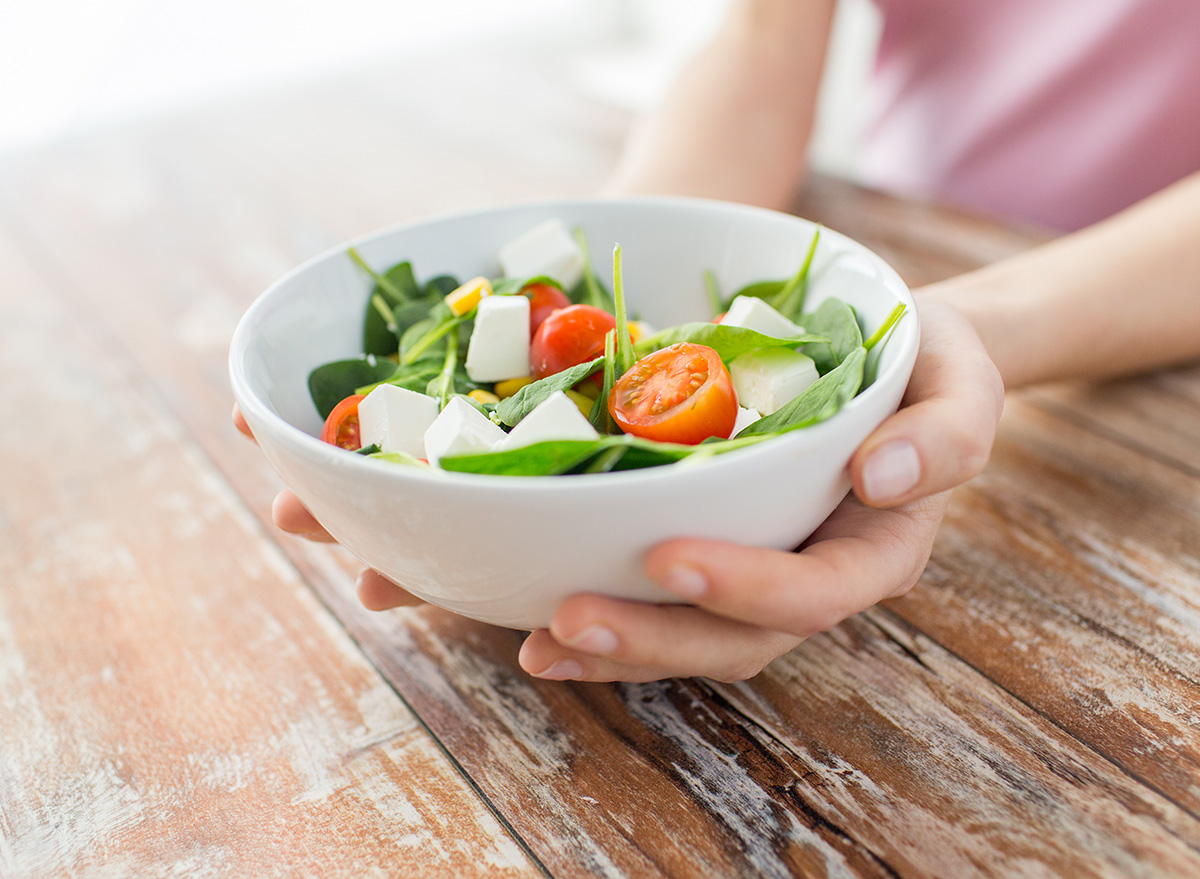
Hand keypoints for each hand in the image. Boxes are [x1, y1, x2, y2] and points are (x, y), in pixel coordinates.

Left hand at [515, 297, 1002, 680]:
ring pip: (688, 637)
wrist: (886, 357)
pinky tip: (530, 615)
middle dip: (653, 639)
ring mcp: (756, 571)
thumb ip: (948, 431)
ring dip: (612, 648)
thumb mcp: (964, 380)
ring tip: (539, 643)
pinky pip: (658, 600)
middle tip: (568, 621)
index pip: (814, 591)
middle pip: (736, 639)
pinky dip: (599, 612)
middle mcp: (810, 576)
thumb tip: (882, 476)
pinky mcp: (711, 549)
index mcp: (875, 549)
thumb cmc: (925, 365)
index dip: (743, 588)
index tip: (666, 558)